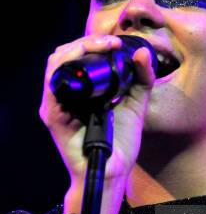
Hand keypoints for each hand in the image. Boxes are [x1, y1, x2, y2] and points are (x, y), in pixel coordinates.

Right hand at [39, 35, 154, 181]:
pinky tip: (85, 60)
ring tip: (102, 47)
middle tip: (111, 42)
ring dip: (77, 49)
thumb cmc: (121, 142)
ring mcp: (57, 104)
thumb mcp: (136, 104)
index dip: (94, 43)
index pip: (78, 56)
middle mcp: (67, 95)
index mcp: (83, 91)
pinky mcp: (54, 115)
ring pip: (55, 64)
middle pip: (64, 55)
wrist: (113, 172)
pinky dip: (67, 67)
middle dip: (86, 42)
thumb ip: (141, 79)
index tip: (117, 42)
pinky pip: (53, 85)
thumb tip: (143, 52)